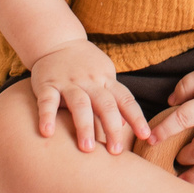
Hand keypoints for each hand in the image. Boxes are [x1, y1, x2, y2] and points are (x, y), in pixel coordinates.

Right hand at [26, 41, 151, 154]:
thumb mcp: (103, 77)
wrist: (57, 40)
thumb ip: (113, 100)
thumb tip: (124, 125)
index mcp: (106, 80)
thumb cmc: (84, 65)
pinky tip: (47, 133)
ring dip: (84, 126)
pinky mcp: (47, 84)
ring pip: (79, 104)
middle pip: (105, 104)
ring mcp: (69, 82)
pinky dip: (47, 116)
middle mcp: (90, 81)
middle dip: (112, 128)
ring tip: (87, 149)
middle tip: (116, 151)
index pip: (126, 100)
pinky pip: (47, 101)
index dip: (137, 118)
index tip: (146, 136)